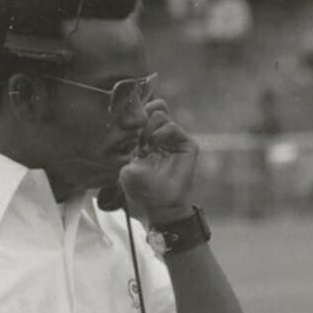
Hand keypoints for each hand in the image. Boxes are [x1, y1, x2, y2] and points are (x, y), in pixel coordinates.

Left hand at [119, 99, 197, 222]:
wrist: (158, 205)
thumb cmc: (141, 190)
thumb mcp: (126, 166)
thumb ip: (128, 145)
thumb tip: (130, 124)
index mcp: (149, 140)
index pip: (144, 113)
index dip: (134, 114)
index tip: (125, 126)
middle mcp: (163, 137)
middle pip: (155, 106)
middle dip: (141, 116)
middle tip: (136, 135)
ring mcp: (176, 140)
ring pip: (160, 113)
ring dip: (147, 129)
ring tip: (145, 148)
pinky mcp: (187, 145)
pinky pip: (172, 126)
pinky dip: (159, 134)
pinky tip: (153, 148)